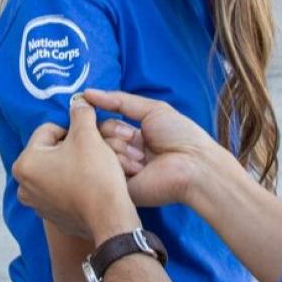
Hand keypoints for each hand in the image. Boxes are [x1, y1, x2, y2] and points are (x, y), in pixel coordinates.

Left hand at [13, 96, 140, 241]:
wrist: (109, 216)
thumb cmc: (94, 174)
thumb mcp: (88, 135)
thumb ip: (80, 113)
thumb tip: (78, 101)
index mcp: (25, 163)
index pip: (49, 130)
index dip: (73, 129)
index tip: (89, 138)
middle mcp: (24, 186)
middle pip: (52, 152)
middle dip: (72, 148)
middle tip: (93, 151)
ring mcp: (37, 204)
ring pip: (58, 171)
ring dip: (74, 165)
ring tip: (94, 167)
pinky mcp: (52, 217)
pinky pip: (63, 191)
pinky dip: (75, 185)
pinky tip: (91, 185)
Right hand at [85, 88, 221, 207]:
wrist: (193, 164)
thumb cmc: (180, 135)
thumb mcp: (152, 109)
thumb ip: (120, 101)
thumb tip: (87, 93)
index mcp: (133, 137)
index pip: (104, 123)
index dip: (98, 115)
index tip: (88, 106)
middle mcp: (124, 154)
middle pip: (97, 136)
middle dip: (113, 130)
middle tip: (132, 136)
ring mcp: (121, 171)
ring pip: (98, 151)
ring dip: (120, 148)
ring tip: (143, 157)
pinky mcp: (119, 189)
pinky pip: (104, 171)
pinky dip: (120, 164)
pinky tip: (139, 168)